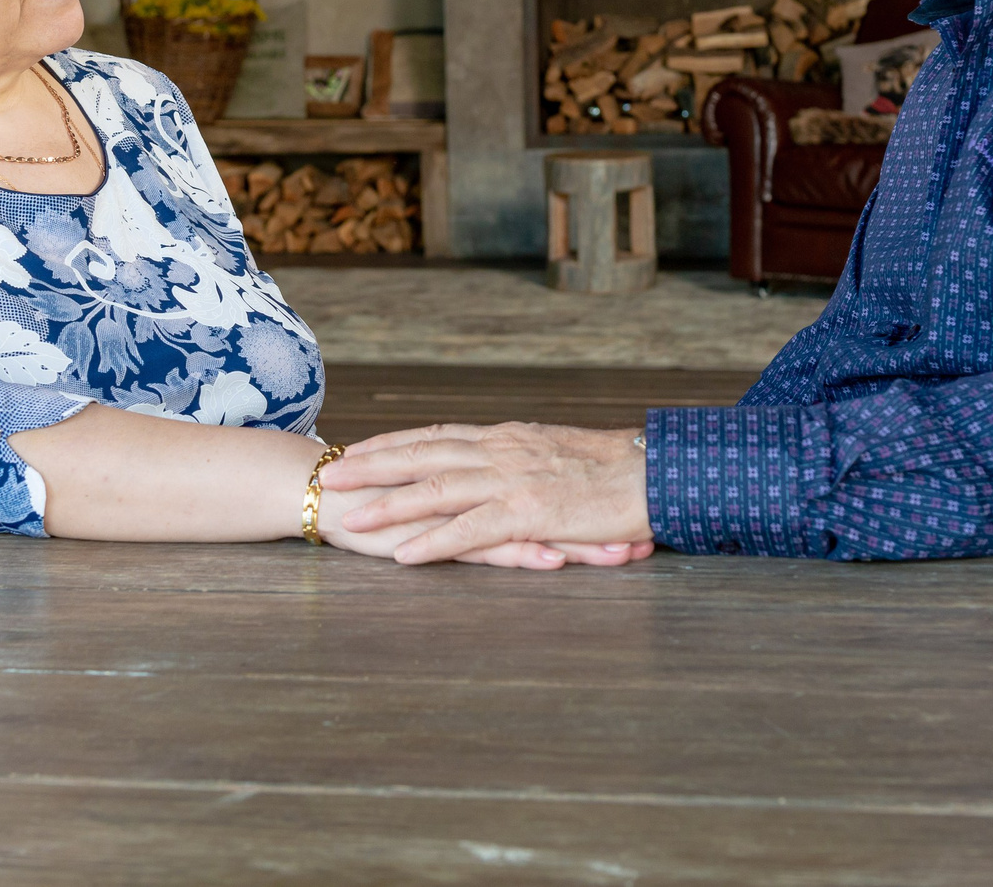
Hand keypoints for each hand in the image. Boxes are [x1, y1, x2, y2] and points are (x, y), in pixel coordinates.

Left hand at [322, 422, 653, 565]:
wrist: (660, 471)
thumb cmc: (622, 469)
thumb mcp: (564, 454)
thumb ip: (530, 459)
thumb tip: (509, 463)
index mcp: (510, 438)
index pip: (440, 435)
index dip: (397, 442)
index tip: (361, 447)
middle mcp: (504, 452)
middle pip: (425, 453)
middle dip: (374, 463)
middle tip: (333, 470)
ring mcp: (515, 481)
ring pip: (437, 488)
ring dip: (390, 503)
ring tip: (351, 516)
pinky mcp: (531, 512)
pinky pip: (472, 530)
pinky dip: (435, 542)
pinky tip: (406, 556)